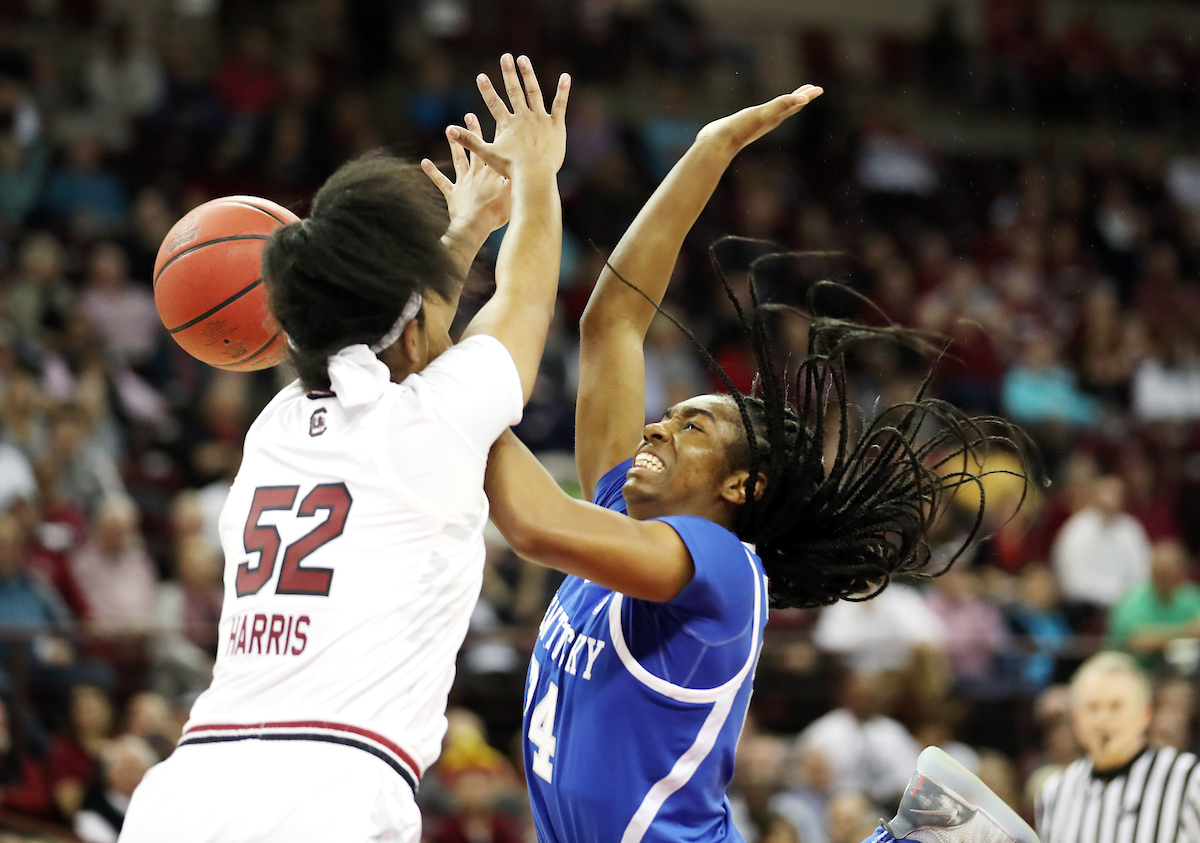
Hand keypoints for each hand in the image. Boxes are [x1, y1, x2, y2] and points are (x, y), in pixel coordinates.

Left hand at [422, 112, 511, 238]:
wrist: (476, 224)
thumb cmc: (497, 211)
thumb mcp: (514, 194)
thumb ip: (518, 178)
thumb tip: (529, 166)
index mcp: (493, 172)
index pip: (496, 148)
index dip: (498, 133)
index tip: (498, 116)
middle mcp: (477, 173)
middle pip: (475, 148)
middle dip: (473, 130)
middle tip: (469, 115)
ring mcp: (463, 183)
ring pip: (458, 160)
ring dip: (454, 145)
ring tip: (448, 130)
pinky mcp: (453, 194)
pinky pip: (441, 181)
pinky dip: (432, 172)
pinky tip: (424, 162)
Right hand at [448, 54, 569, 177]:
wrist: (535, 175)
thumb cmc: (512, 168)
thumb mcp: (487, 154)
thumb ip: (469, 140)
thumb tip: (449, 130)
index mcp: (508, 124)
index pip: (495, 103)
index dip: (487, 90)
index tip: (481, 76)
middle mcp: (523, 117)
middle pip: (514, 91)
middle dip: (508, 73)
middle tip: (505, 57)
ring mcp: (540, 119)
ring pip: (534, 92)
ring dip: (528, 75)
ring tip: (523, 59)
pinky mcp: (556, 125)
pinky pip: (560, 105)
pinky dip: (562, 90)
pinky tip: (565, 76)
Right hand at [695, 84, 823, 155]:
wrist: (717, 144)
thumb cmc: (739, 128)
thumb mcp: (763, 114)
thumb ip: (783, 105)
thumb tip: (804, 101)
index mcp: (774, 118)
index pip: (795, 105)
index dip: (806, 96)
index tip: (818, 89)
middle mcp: (768, 121)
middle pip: (789, 108)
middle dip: (801, 98)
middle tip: (812, 89)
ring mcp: (757, 124)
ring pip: (776, 112)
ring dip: (786, 104)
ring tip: (792, 98)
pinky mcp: (745, 124)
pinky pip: (761, 115)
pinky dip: (767, 110)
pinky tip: (763, 111)